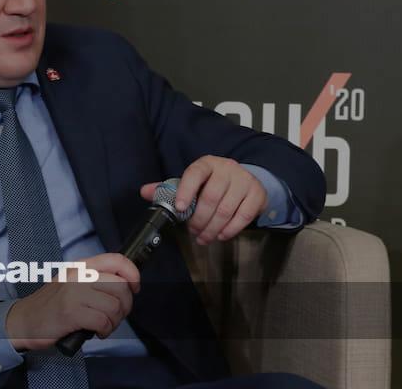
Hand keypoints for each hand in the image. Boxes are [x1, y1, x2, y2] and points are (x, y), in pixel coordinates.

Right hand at [4, 253, 139, 351]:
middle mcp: (79, 275)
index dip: (132, 274)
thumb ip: (95, 279)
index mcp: (81, 266)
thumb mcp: (72, 282)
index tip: (134, 288)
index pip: (117, 260)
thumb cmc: (51, 305)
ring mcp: (74, 293)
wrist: (23, 320)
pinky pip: (103, 321)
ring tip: (103, 326)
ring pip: (114, 306)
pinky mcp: (71, 313)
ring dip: (114, 322)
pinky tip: (96, 332)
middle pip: (121, 287)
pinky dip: (104, 331)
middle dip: (125, 307)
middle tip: (115, 316)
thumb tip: (125, 285)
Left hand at [140, 155, 266, 244]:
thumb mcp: (192, 182)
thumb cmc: (213, 183)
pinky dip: (230, 229)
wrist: (245, 180)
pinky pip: (243, 216)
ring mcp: (244, 180)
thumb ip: (168, 188)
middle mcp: (227, 169)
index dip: (186, 191)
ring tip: (204, 237)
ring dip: (212, 228)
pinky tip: (221, 235)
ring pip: (226, 209)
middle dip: (199, 219)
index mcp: (207, 164)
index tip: (179, 208)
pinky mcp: (257, 194)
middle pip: (211, 197)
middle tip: (193, 231)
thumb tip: (144, 191)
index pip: (195, 174)